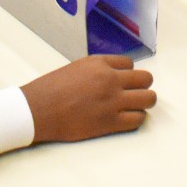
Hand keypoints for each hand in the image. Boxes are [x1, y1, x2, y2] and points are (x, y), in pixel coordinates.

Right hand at [21, 54, 156, 143]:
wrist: (38, 110)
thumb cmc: (51, 89)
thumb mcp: (76, 68)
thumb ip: (97, 70)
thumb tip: (112, 77)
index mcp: (100, 63)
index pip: (130, 64)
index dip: (127, 74)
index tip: (121, 81)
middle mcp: (110, 79)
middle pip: (145, 79)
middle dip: (142, 86)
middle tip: (134, 94)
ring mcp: (112, 101)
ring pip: (148, 99)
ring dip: (144, 102)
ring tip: (135, 106)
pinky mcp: (110, 122)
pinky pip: (137, 119)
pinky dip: (136, 118)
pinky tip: (127, 119)